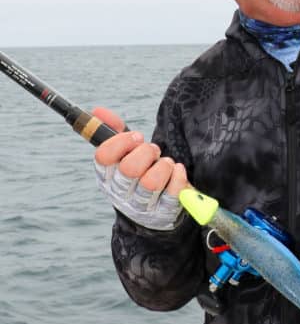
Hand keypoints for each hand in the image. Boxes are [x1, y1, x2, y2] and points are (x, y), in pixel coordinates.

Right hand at [92, 107, 188, 229]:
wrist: (153, 211)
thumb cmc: (138, 174)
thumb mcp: (124, 153)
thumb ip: (113, 130)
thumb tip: (97, 111)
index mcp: (106, 176)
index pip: (103, 156)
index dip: (122, 142)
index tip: (136, 137)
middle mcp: (119, 192)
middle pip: (129, 168)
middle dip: (146, 153)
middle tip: (153, 150)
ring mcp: (140, 206)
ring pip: (150, 182)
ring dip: (163, 165)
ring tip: (166, 163)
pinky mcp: (162, 213)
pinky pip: (173, 193)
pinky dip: (179, 177)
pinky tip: (177, 171)